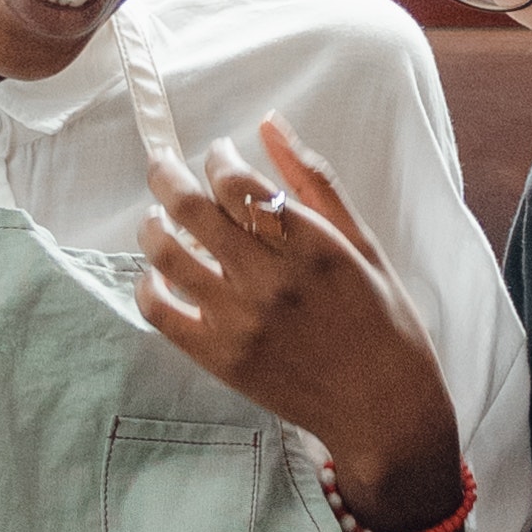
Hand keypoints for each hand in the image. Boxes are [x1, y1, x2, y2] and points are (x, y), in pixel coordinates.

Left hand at [137, 116, 463, 525]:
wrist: (383, 408)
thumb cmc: (383, 320)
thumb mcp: (362, 241)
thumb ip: (315, 181)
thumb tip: (269, 123)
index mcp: (312, 243)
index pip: (238, 182)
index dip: (218, 158)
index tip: (218, 154)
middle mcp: (270, 278)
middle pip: (190, 207)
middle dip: (165, 174)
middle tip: (162, 165)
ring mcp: (239, 319)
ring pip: (166, 252)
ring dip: (152, 223)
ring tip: (158, 217)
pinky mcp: (219, 357)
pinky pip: (159, 310)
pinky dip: (148, 283)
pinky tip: (159, 273)